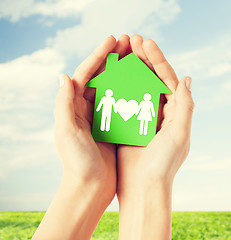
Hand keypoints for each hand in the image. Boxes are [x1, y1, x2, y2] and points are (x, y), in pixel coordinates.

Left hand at [33, 35, 130, 239]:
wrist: (90, 187)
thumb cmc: (77, 162)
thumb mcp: (66, 132)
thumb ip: (63, 104)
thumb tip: (64, 76)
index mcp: (73, 107)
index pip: (85, 74)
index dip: (98, 56)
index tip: (112, 40)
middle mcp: (86, 109)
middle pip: (100, 77)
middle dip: (113, 58)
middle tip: (127, 42)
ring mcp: (101, 116)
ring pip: (113, 87)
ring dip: (123, 71)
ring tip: (136, 56)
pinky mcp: (113, 126)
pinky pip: (123, 103)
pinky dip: (130, 91)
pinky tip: (142, 82)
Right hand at [116, 35, 193, 239]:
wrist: (142, 188)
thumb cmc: (162, 165)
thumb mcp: (179, 135)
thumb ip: (185, 107)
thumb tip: (186, 79)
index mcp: (174, 112)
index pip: (167, 78)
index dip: (157, 59)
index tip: (145, 43)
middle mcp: (160, 112)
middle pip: (151, 79)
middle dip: (142, 59)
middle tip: (130, 40)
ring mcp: (142, 116)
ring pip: (135, 87)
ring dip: (129, 69)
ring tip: (120, 53)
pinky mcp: (128, 124)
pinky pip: (123, 101)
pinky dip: (118, 87)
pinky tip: (110, 76)